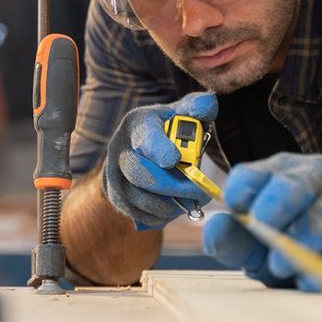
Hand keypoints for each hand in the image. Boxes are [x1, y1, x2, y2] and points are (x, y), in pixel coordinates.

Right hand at [102, 92, 217, 229]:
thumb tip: (207, 105)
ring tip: (191, 201)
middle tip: (200, 192)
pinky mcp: (116, 197)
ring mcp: (114, 175)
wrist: (135, 152)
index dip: (159, 149)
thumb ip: (197, 107)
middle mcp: (120, 149)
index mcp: (137, 124)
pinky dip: (161, 216)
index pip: (145, 137)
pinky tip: (175, 206)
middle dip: (174, 187)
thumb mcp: (180, 113)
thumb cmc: (166, 131)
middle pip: (141, 174)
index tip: (175, 159)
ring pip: (141, 199)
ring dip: (171, 204)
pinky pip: (139, 214)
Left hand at [201, 153, 321, 302]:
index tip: (235, 205)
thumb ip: (233, 239)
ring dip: (300, 247)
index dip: (241, 189)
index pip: (252, 175)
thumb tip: (214, 228)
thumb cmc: (292, 246)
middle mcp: (316, 179)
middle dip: (276, 207)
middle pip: (295, 185)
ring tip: (283, 269)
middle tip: (264, 232)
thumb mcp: (257, 245)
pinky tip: (315, 283)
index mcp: (279, 174)